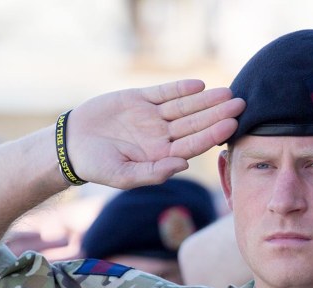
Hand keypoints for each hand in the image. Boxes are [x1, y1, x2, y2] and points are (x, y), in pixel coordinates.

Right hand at [65, 80, 244, 188]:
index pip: (193, 144)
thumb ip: (153, 173)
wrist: (71, 145)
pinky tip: (199, 85)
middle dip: (218, 114)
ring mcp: (151, 118)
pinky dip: (180, 88)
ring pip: (184, 107)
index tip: (231, 124)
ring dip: (206, 100)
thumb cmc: (96, 167)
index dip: (213, 134)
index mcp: (161, 156)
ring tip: (227, 92)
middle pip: (195, 123)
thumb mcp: (123, 176)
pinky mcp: (139, 100)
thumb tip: (182, 166)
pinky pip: (164, 93)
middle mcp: (161, 137)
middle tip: (241, 103)